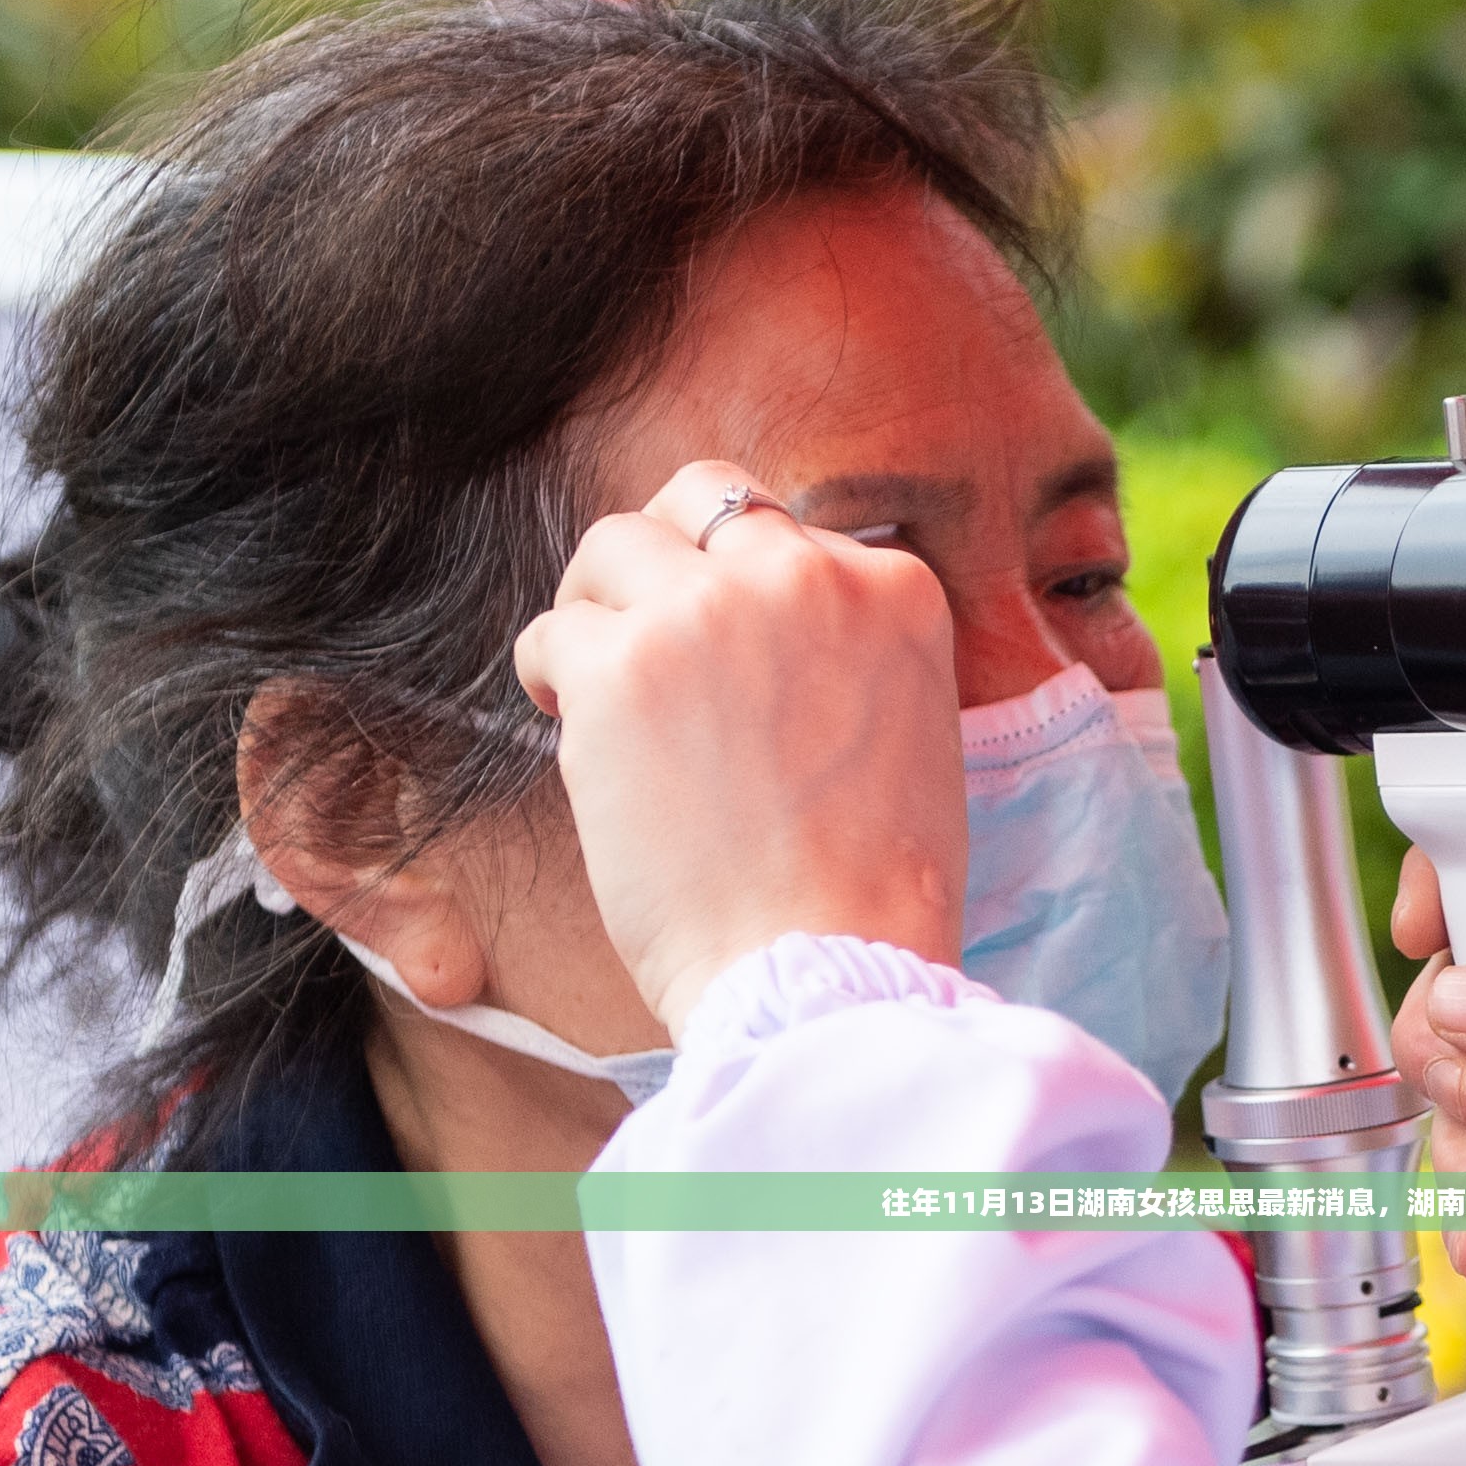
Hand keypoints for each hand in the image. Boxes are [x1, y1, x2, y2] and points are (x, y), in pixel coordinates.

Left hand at [511, 463, 964, 1036]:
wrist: (825, 966)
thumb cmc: (870, 890)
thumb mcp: (914, 733)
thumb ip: (853, 654)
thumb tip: (771, 636)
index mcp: (894, 590)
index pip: (794, 533)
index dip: (747, 588)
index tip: (730, 656)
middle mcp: (806, 576)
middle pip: (704, 499)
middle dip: (667, 559)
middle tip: (645, 631)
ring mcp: (708, 611)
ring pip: (613, 544)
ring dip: (599, 610)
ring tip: (601, 690)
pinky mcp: (620, 666)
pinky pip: (554, 632)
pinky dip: (551, 679)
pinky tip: (571, 730)